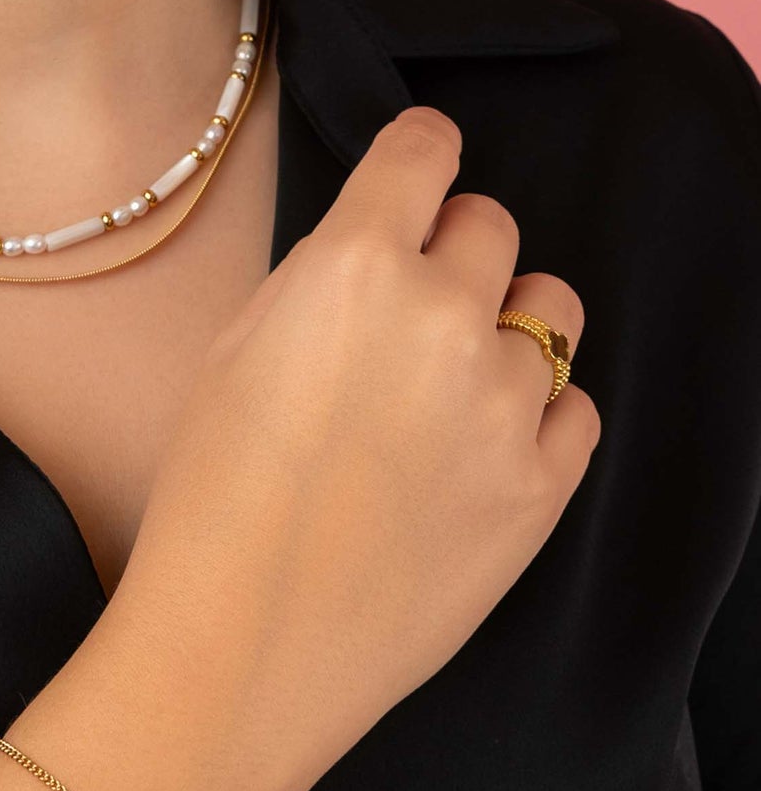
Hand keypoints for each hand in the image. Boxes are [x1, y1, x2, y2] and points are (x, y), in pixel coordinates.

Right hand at [120, 106, 598, 790]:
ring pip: (550, 312)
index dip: (419, 156)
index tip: (418, 176)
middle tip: (412, 306)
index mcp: (356, 263)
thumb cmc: (212, 495)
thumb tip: (373, 254)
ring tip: (450, 387)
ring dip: (505, 330)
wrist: (242, 642)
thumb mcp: (238, 346)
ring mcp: (506, 405)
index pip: (426, 148)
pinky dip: (538, 416)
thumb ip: (322, 280)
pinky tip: (479, 449)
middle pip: (492, 225)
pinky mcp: (543, 487)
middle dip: (455, 251)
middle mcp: (446, 315)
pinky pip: (577, 409)